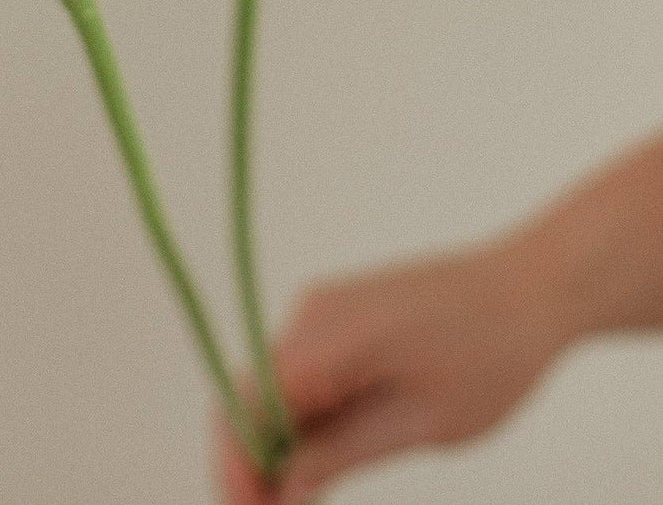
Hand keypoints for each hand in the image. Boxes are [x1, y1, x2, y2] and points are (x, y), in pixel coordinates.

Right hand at [216, 236, 572, 501]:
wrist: (533, 288)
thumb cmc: (492, 355)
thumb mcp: (421, 421)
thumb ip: (342, 453)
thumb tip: (280, 490)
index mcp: (328, 333)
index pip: (249, 405)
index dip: (237, 466)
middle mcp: (312, 314)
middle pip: (252, 396)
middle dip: (251, 463)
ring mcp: (324, 311)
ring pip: (274, 389)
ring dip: (277, 446)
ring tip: (294, 502)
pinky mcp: (341, 318)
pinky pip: (303, 375)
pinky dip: (303, 421)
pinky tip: (322, 460)